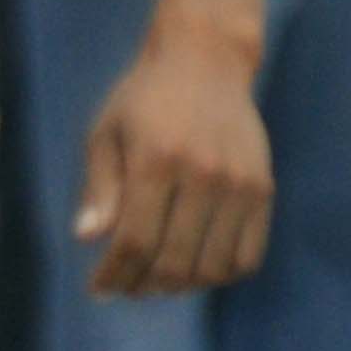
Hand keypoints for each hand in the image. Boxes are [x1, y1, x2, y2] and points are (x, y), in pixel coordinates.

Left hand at [74, 35, 272, 296]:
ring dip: (181, 286)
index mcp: (156, 160)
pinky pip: (247, 256)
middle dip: (143, 285)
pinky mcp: (263, 189)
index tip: (98, 288)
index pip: (135, 241)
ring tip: (156, 280)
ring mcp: (239, 184)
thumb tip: (86, 239)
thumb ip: (100, 188)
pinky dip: (220, 274)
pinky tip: (195, 269)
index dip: (114, 274)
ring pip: (212, 267)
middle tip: (125, 288)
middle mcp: (203, 175)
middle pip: (175, 262)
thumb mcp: (106, 133)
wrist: (205, 62)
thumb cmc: (143, 99)